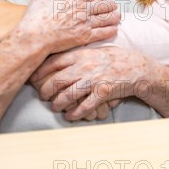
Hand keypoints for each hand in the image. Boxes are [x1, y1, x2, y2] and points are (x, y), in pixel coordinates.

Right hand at [13, 0, 120, 56]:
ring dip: (113, 18)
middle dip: (109, 7)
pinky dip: (110, 30)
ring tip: (118, 17)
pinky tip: (115, 29)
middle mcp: (81, 9)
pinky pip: (103, 32)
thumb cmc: (34, 18)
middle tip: (114, 7)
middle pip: (101, 6)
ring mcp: (84, 23)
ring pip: (105, 19)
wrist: (34, 37)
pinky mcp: (85, 37)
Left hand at [31, 46, 151, 120]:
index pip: (53, 62)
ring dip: (58, 104)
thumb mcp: (92, 51)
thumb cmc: (111, 58)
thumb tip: (54, 60)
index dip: (40, 71)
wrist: (135, 67)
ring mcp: (93, 80)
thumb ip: (75, 55)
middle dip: (46, 90)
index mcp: (80, 54)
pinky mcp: (102, 93)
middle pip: (57, 80)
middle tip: (42, 96)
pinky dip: (75, 114)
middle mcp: (84, 67)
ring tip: (54, 107)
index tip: (33, 78)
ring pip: (68, 95)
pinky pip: (84, 106)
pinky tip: (70, 116)